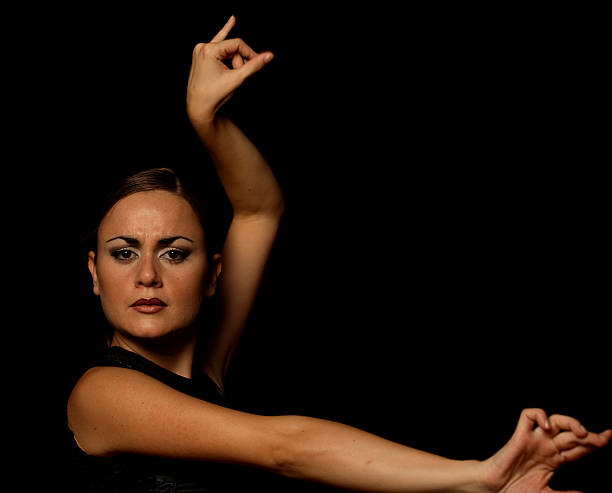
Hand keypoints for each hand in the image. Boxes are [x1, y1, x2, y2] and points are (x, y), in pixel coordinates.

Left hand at [186, 15, 273, 125]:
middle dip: (240, 63)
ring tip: (234, 77)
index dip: (250, 53)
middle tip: (242, 79)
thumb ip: (254, 66)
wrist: (199, 108)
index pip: (237, 44)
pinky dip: (225, 33)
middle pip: (232, 48)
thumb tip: (269, 56)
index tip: (258, 63)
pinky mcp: (202, 56)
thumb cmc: (215, 95)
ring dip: (235, 63)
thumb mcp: (237, 79)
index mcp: (208, 50)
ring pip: (227, 50)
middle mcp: (202, 47)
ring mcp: (201, 51)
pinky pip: (218, 43)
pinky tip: (232, 20)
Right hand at [482, 408, 610, 492]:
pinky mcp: (519, 435)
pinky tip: (546, 424)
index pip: (579, 446)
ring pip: (554, 420)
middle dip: (589, 435)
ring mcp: (533, 439)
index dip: (594, 442)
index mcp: (555, 459)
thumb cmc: (515, 490)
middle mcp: (546, 446)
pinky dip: (538, 414)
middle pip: (572, 433)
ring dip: (570, 422)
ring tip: (581, 433)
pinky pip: (527, 415)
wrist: (494, 489)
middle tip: (601, 439)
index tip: (608, 438)